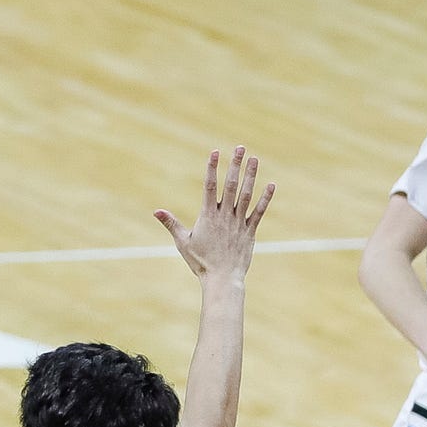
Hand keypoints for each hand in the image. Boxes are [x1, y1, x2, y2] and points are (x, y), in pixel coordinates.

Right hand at [154, 147, 273, 281]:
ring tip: (254, 159)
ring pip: (246, 195)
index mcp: (208, 216)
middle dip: (235, 165)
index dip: (212, 168)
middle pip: (231, 185)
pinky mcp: (250, 231)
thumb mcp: (183, 242)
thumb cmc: (200, 261)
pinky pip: (259, 212)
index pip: (210, 186)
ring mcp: (239, 223)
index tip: (215, 152)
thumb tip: (156, 211)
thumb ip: (171, 224)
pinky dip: (265, 198)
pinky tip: (271, 184)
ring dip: (251, 176)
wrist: (222, 278)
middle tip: (240, 148)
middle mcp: (225, 216)